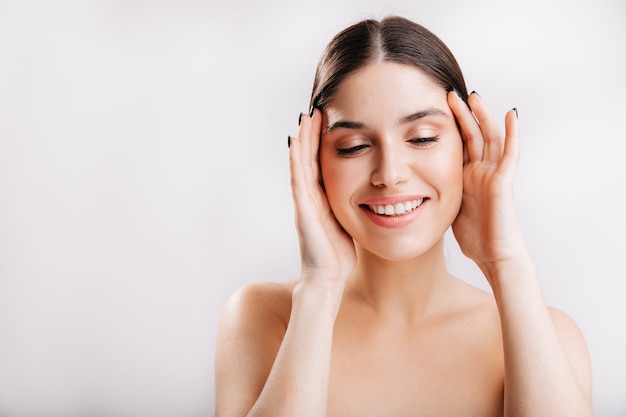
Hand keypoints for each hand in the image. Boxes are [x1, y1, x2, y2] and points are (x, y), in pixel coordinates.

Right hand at [289, 109, 355, 291]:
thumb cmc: (341, 254)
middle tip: (318, 107)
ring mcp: (304, 201)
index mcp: (323, 197)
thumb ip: (354, 205)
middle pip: (309, 156)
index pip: (322, 162)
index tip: (331, 119)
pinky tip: (296, 141)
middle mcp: (310, 196)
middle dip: (313, 133)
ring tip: (308, 115)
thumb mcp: (350, 221)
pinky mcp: (303, 209)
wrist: (328, 278)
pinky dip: (296, 159)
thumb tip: (372, 192)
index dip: (324, 141)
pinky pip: (298, 178)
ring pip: (301, 162)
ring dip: (304, 138)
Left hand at [447, 91, 529, 281]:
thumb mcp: (449, 208)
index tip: (437, 108)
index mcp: (466, 177)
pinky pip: (510, 153)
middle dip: (463, 114)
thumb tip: (417, 187)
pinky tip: (511, 114)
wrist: (493, 256)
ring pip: (490, 138)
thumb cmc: (476, 238)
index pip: (459, 144)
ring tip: (474, 96)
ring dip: (482, 116)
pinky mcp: (503, 182)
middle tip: (450, 93)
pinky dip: (513, 133)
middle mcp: (481, 172)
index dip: (451, 126)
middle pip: (473, 135)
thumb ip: (441, 193)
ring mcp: (493, 175)